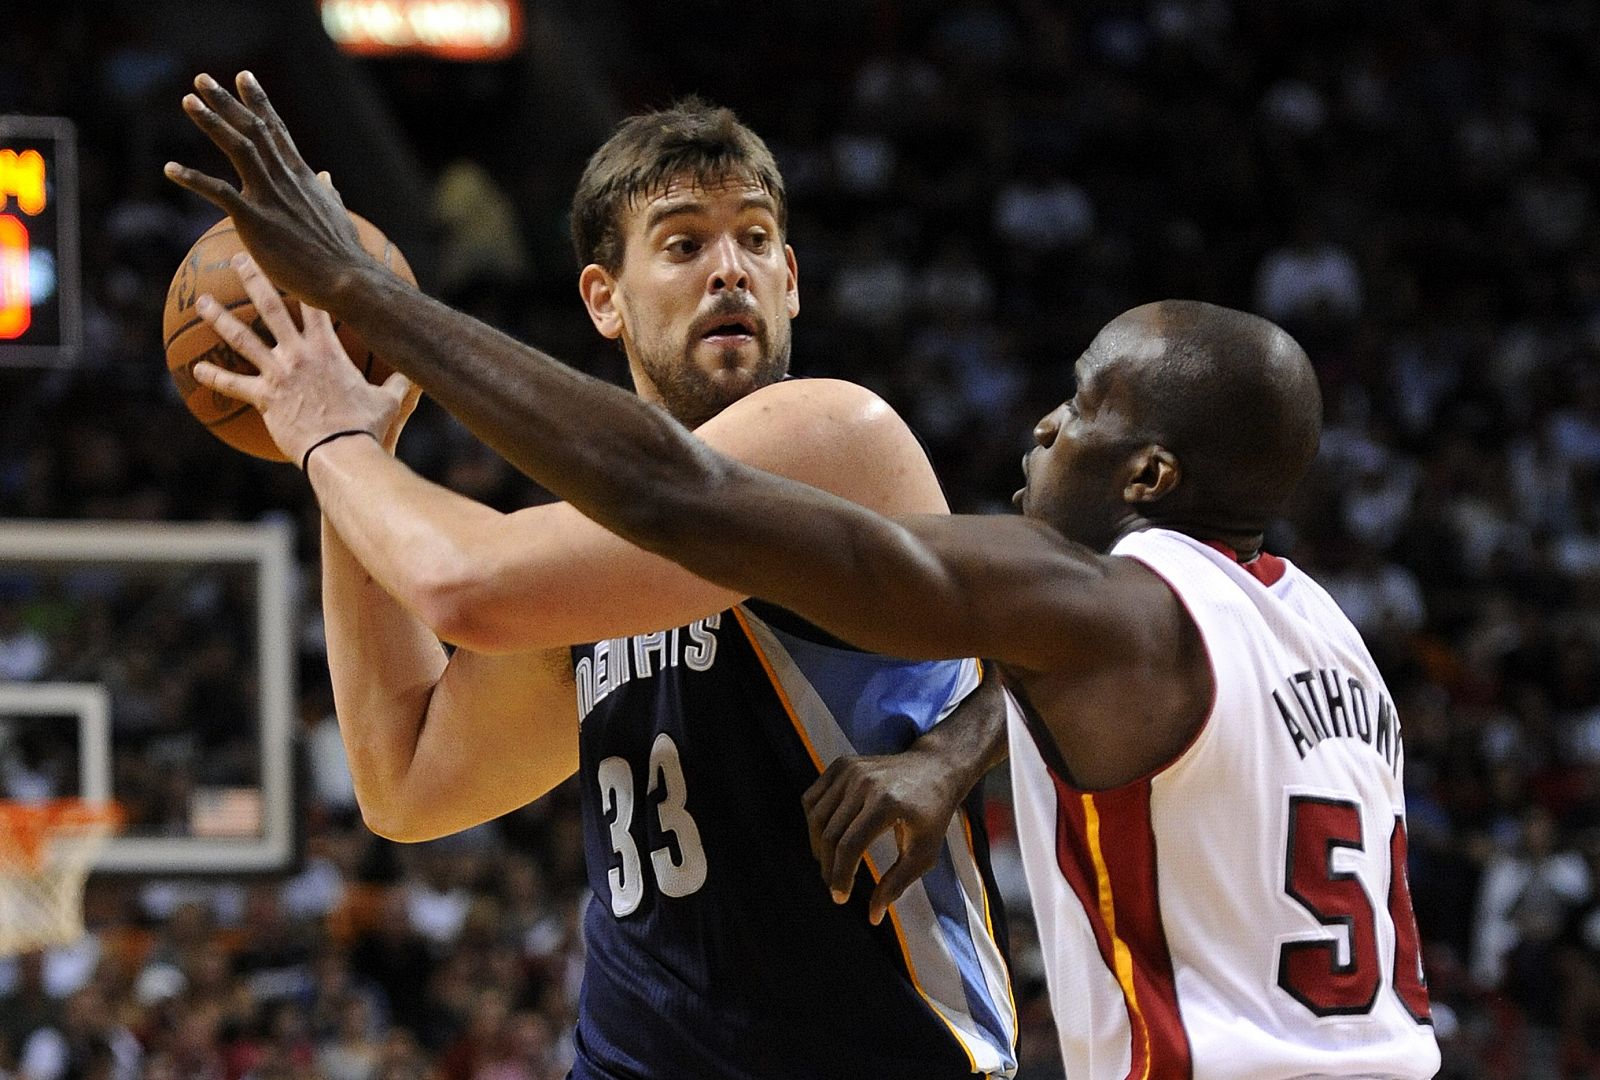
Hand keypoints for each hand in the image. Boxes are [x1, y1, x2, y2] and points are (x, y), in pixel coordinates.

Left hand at [163, 71, 371, 310]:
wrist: (347, 278)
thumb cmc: (342, 253)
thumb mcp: (337, 213)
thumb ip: (328, 192)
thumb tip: (327, 177)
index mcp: (302, 177)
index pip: (277, 130)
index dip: (259, 102)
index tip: (243, 77)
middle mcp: (285, 179)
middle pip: (253, 129)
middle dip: (227, 101)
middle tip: (201, 79)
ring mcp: (270, 197)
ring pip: (239, 147)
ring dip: (212, 122)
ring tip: (188, 101)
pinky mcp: (256, 220)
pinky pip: (219, 193)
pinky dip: (193, 178)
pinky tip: (170, 168)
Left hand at [191, 252, 413, 466]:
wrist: (342, 451)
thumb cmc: (368, 426)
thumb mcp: (391, 402)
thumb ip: (400, 383)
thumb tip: (419, 375)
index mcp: (328, 349)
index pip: (315, 304)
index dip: (306, 279)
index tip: (294, 259)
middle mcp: (299, 354)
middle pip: (271, 307)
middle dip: (253, 279)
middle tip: (236, 260)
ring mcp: (278, 374)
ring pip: (242, 339)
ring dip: (220, 319)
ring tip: (201, 303)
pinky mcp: (264, 399)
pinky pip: (233, 385)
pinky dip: (214, 377)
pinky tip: (196, 370)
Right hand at [802, 747, 967, 925]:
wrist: (935, 769)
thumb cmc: (932, 815)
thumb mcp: (924, 853)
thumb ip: (897, 883)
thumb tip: (873, 916)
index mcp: (887, 803)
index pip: (850, 845)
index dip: (840, 876)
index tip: (840, 897)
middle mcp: (864, 783)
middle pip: (830, 833)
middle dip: (828, 866)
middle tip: (834, 885)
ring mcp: (851, 770)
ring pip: (816, 815)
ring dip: (817, 846)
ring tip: (829, 865)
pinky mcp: (842, 764)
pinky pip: (813, 796)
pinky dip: (813, 820)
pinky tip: (825, 836)